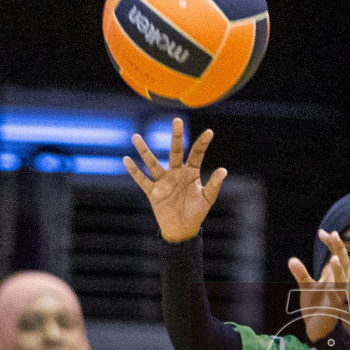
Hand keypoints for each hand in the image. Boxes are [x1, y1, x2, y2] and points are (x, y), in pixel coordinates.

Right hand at [123, 118, 226, 242]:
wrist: (182, 229)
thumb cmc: (196, 212)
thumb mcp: (207, 199)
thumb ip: (214, 185)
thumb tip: (223, 170)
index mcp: (191, 172)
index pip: (196, 154)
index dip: (202, 143)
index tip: (210, 132)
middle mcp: (176, 172)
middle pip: (175, 151)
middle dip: (176, 136)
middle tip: (176, 120)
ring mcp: (164, 181)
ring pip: (153, 163)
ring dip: (144, 151)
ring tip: (135, 137)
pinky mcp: (153, 192)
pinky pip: (142, 180)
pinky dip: (134, 171)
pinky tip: (126, 159)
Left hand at [287, 230, 349, 342]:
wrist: (317, 328)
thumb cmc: (315, 306)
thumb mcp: (306, 287)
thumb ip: (301, 273)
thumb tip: (292, 259)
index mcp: (334, 276)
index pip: (337, 254)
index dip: (332, 243)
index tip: (323, 232)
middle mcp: (338, 283)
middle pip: (343, 262)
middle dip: (338, 248)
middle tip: (332, 234)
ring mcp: (337, 295)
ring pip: (342, 280)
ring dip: (338, 269)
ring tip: (334, 258)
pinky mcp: (333, 307)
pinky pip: (334, 299)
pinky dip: (332, 292)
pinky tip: (330, 287)